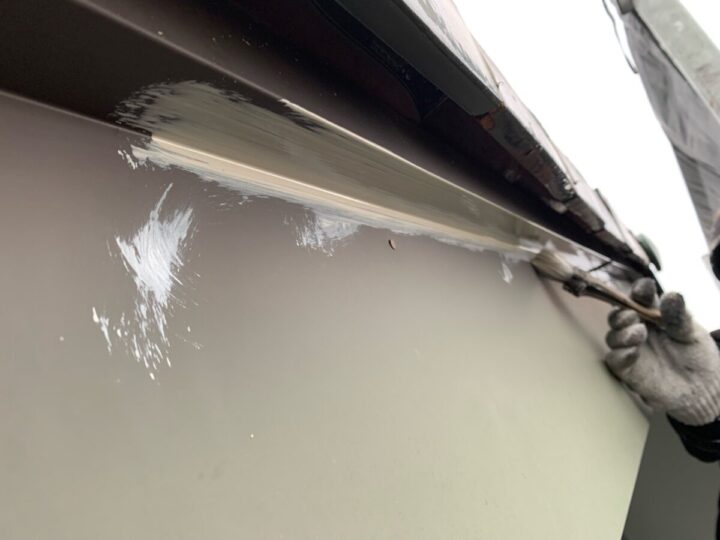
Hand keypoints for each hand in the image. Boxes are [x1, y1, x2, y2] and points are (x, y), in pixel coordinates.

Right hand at [605, 278, 719, 425]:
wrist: (702, 389)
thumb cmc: (697, 357)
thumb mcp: (692, 333)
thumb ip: (679, 316)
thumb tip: (671, 295)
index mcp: (652, 315)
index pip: (639, 298)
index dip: (639, 290)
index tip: (645, 288)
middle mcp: (637, 329)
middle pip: (618, 315)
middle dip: (621, 312)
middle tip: (633, 315)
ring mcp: (630, 349)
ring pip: (612, 336)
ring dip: (621, 333)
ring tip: (639, 333)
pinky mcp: (627, 370)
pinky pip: (614, 359)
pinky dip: (621, 354)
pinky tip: (634, 352)